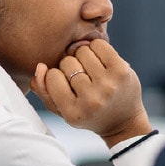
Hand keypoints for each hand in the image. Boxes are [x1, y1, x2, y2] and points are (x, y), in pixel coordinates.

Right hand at [31, 39, 151, 147]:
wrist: (124, 121)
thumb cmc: (87, 113)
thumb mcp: (61, 109)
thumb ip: (43, 90)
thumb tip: (40, 66)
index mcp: (73, 113)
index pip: (51, 76)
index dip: (55, 75)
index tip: (64, 83)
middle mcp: (91, 100)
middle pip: (67, 62)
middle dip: (70, 65)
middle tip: (79, 76)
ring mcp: (108, 84)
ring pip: (82, 50)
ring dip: (82, 55)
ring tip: (89, 68)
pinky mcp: (122, 70)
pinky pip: (99, 44)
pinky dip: (96, 47)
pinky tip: (99, 60)